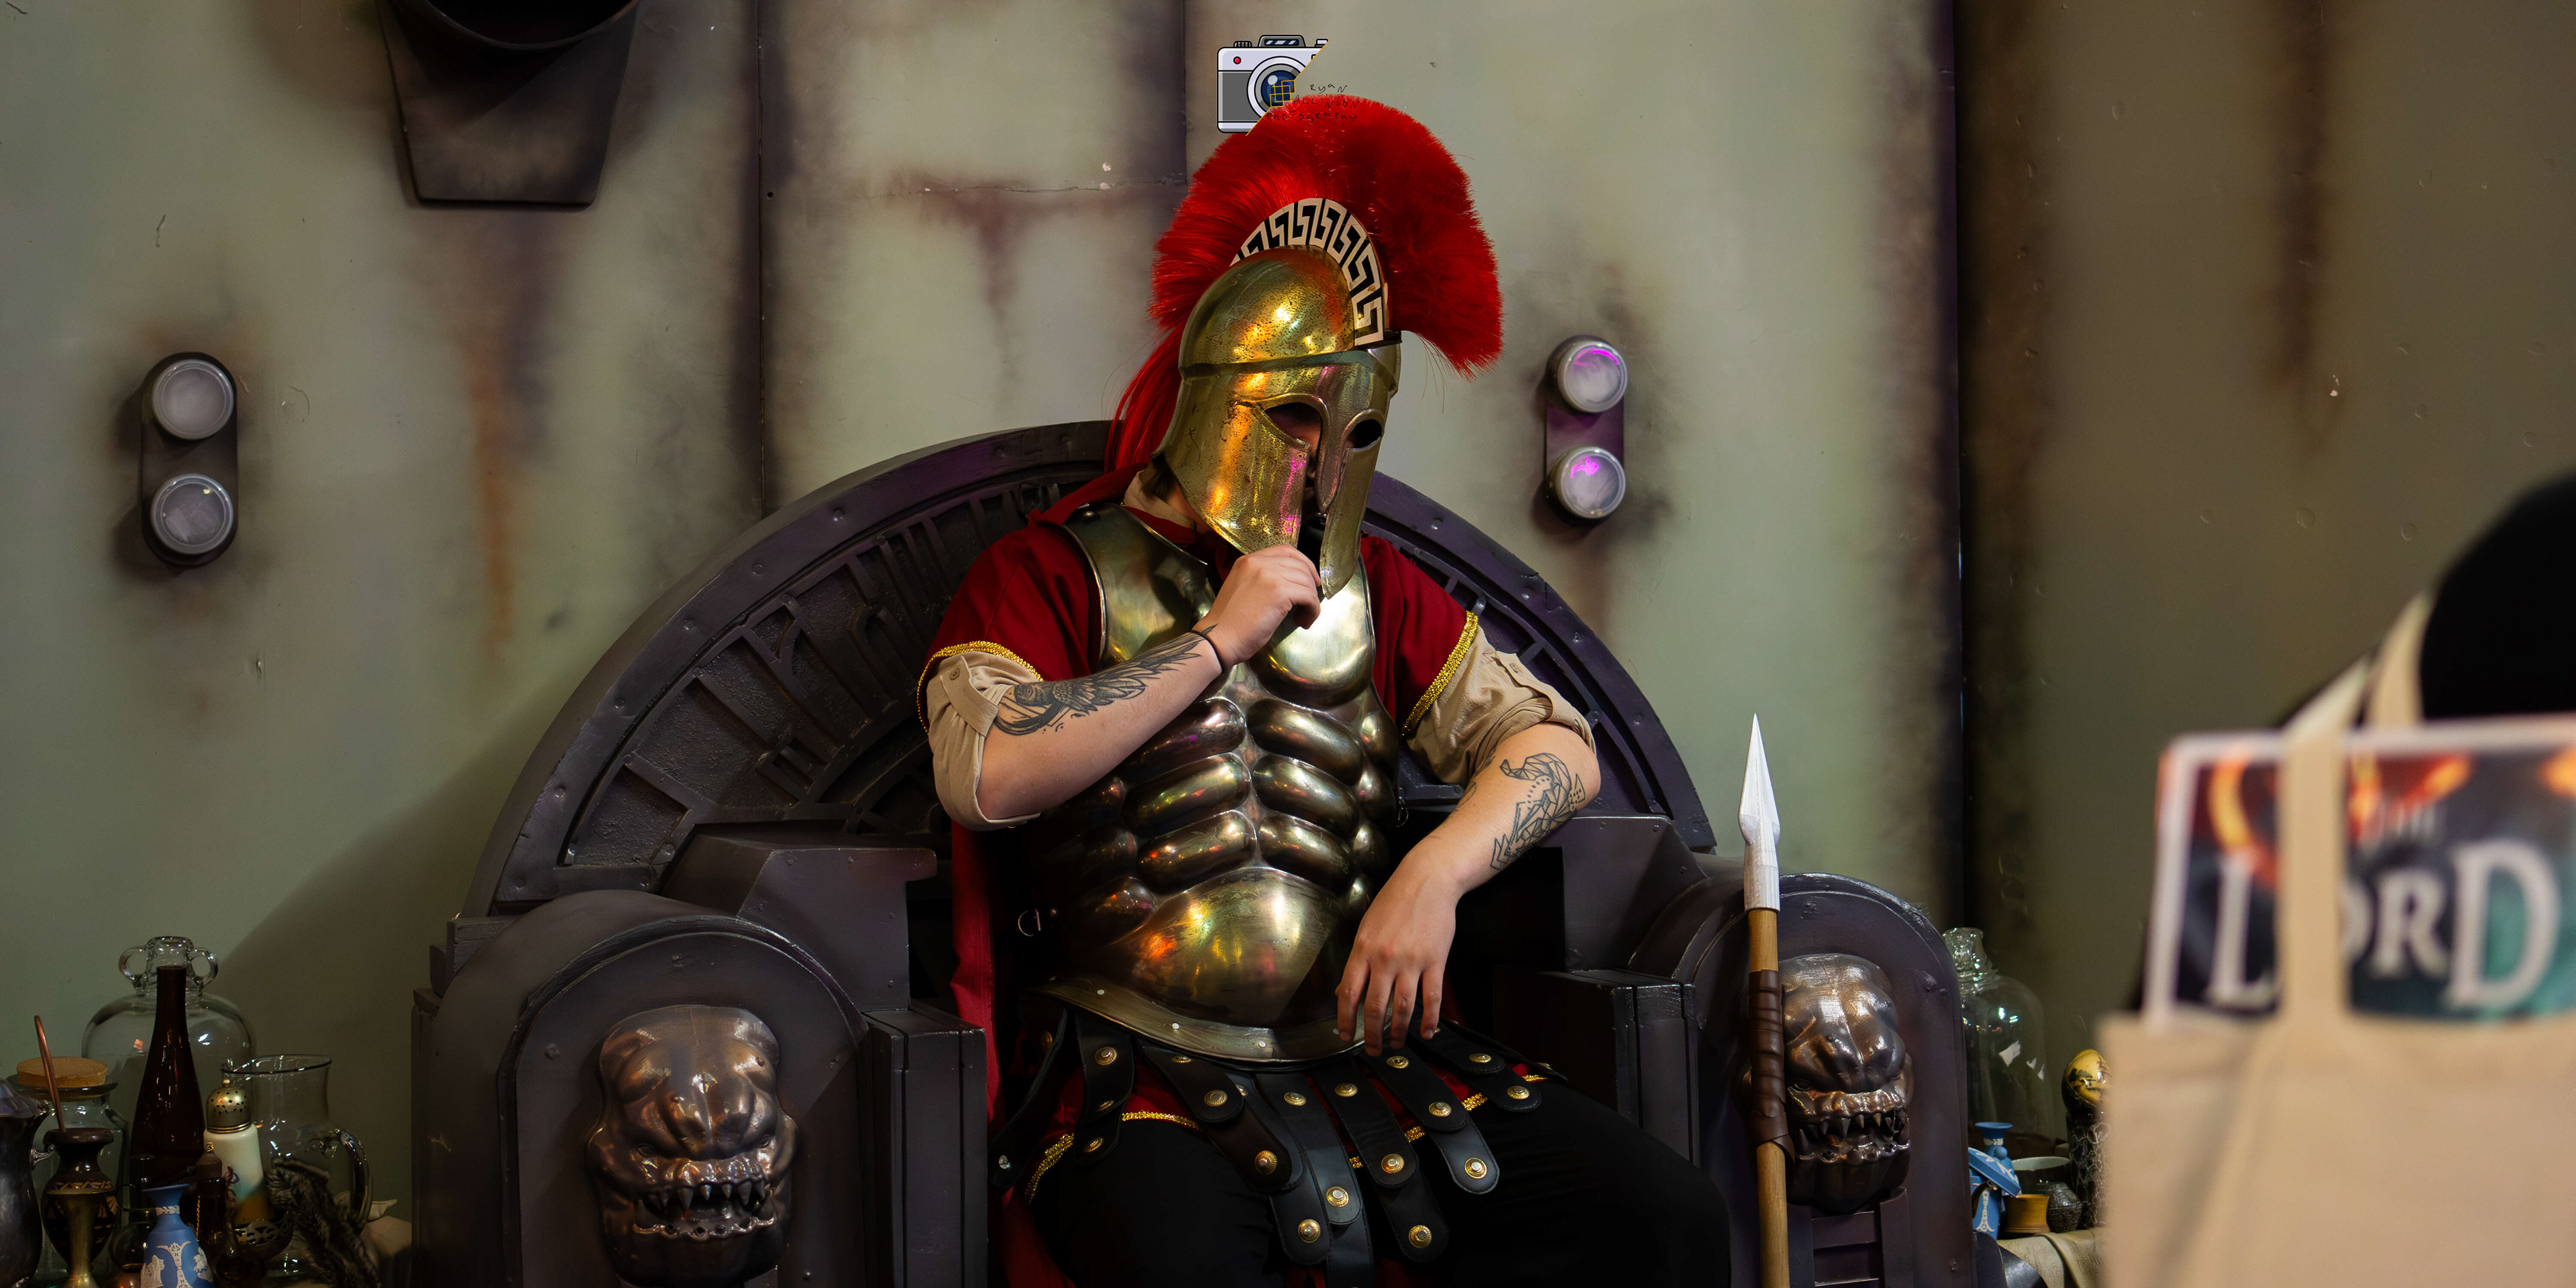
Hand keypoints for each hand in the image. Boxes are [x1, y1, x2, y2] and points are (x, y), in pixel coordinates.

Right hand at [1194, 543, 1320, 665]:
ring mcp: (1269, 575)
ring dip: (1311, 601)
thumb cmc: (1229, 622)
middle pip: (1299, 565)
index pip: (1286, 550)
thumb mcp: (1243, 589)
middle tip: (1310, 601)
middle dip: (1310, 584)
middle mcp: (1258, 562)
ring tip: (1303, 617)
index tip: (1310, 580)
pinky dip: (1312, 610)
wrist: (1219, 638)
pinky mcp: (1279, 592)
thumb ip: (1263, 579)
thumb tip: (1291, 583)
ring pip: (1306, 581)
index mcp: (1248, 560)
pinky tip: (1303, 621)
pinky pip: (1308, 597)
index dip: (1304, 564)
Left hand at [1336, 858, 1463, 1054]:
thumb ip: (1357, 961)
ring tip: (1396, 1043)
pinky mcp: (1436, 961)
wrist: (1428, 880)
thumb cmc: (1394, 901)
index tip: (1346, 1036)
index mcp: (1363, 949)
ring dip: (1398, 1031)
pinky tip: (1428, 1032)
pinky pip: (1432, 998)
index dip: (1346, 1020)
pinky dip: (1430, 1019)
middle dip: (1372, 1035)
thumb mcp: (1366, 927)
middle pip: (1375, 1007)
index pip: (1348, 993)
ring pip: (1403, 1008)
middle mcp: (1385, 958)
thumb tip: (1343, 991)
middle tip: (1373, 1050)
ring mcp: (1412, 961)